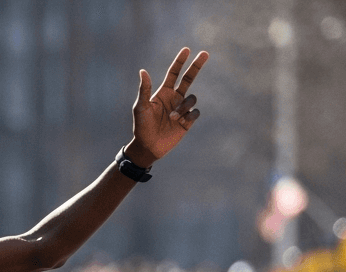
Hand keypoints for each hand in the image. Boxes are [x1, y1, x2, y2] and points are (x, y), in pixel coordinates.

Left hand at [127, 48, 208, 166]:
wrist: (148, 146)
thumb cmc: (141, 126)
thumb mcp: (141, 107)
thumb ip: (144, 89)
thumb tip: (142, 71)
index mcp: (164, 92)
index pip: (174, 73)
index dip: (180, 61)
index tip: (186, 49)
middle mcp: (174, 98)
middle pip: (189, 78)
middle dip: (196, 66)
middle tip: (205, 53)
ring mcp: (182, 109)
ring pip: (192, 98)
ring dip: (183, 106)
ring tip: (172, 117)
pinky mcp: (188, 121)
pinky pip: (195, 113)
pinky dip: (189, 116)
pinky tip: (180, 123)